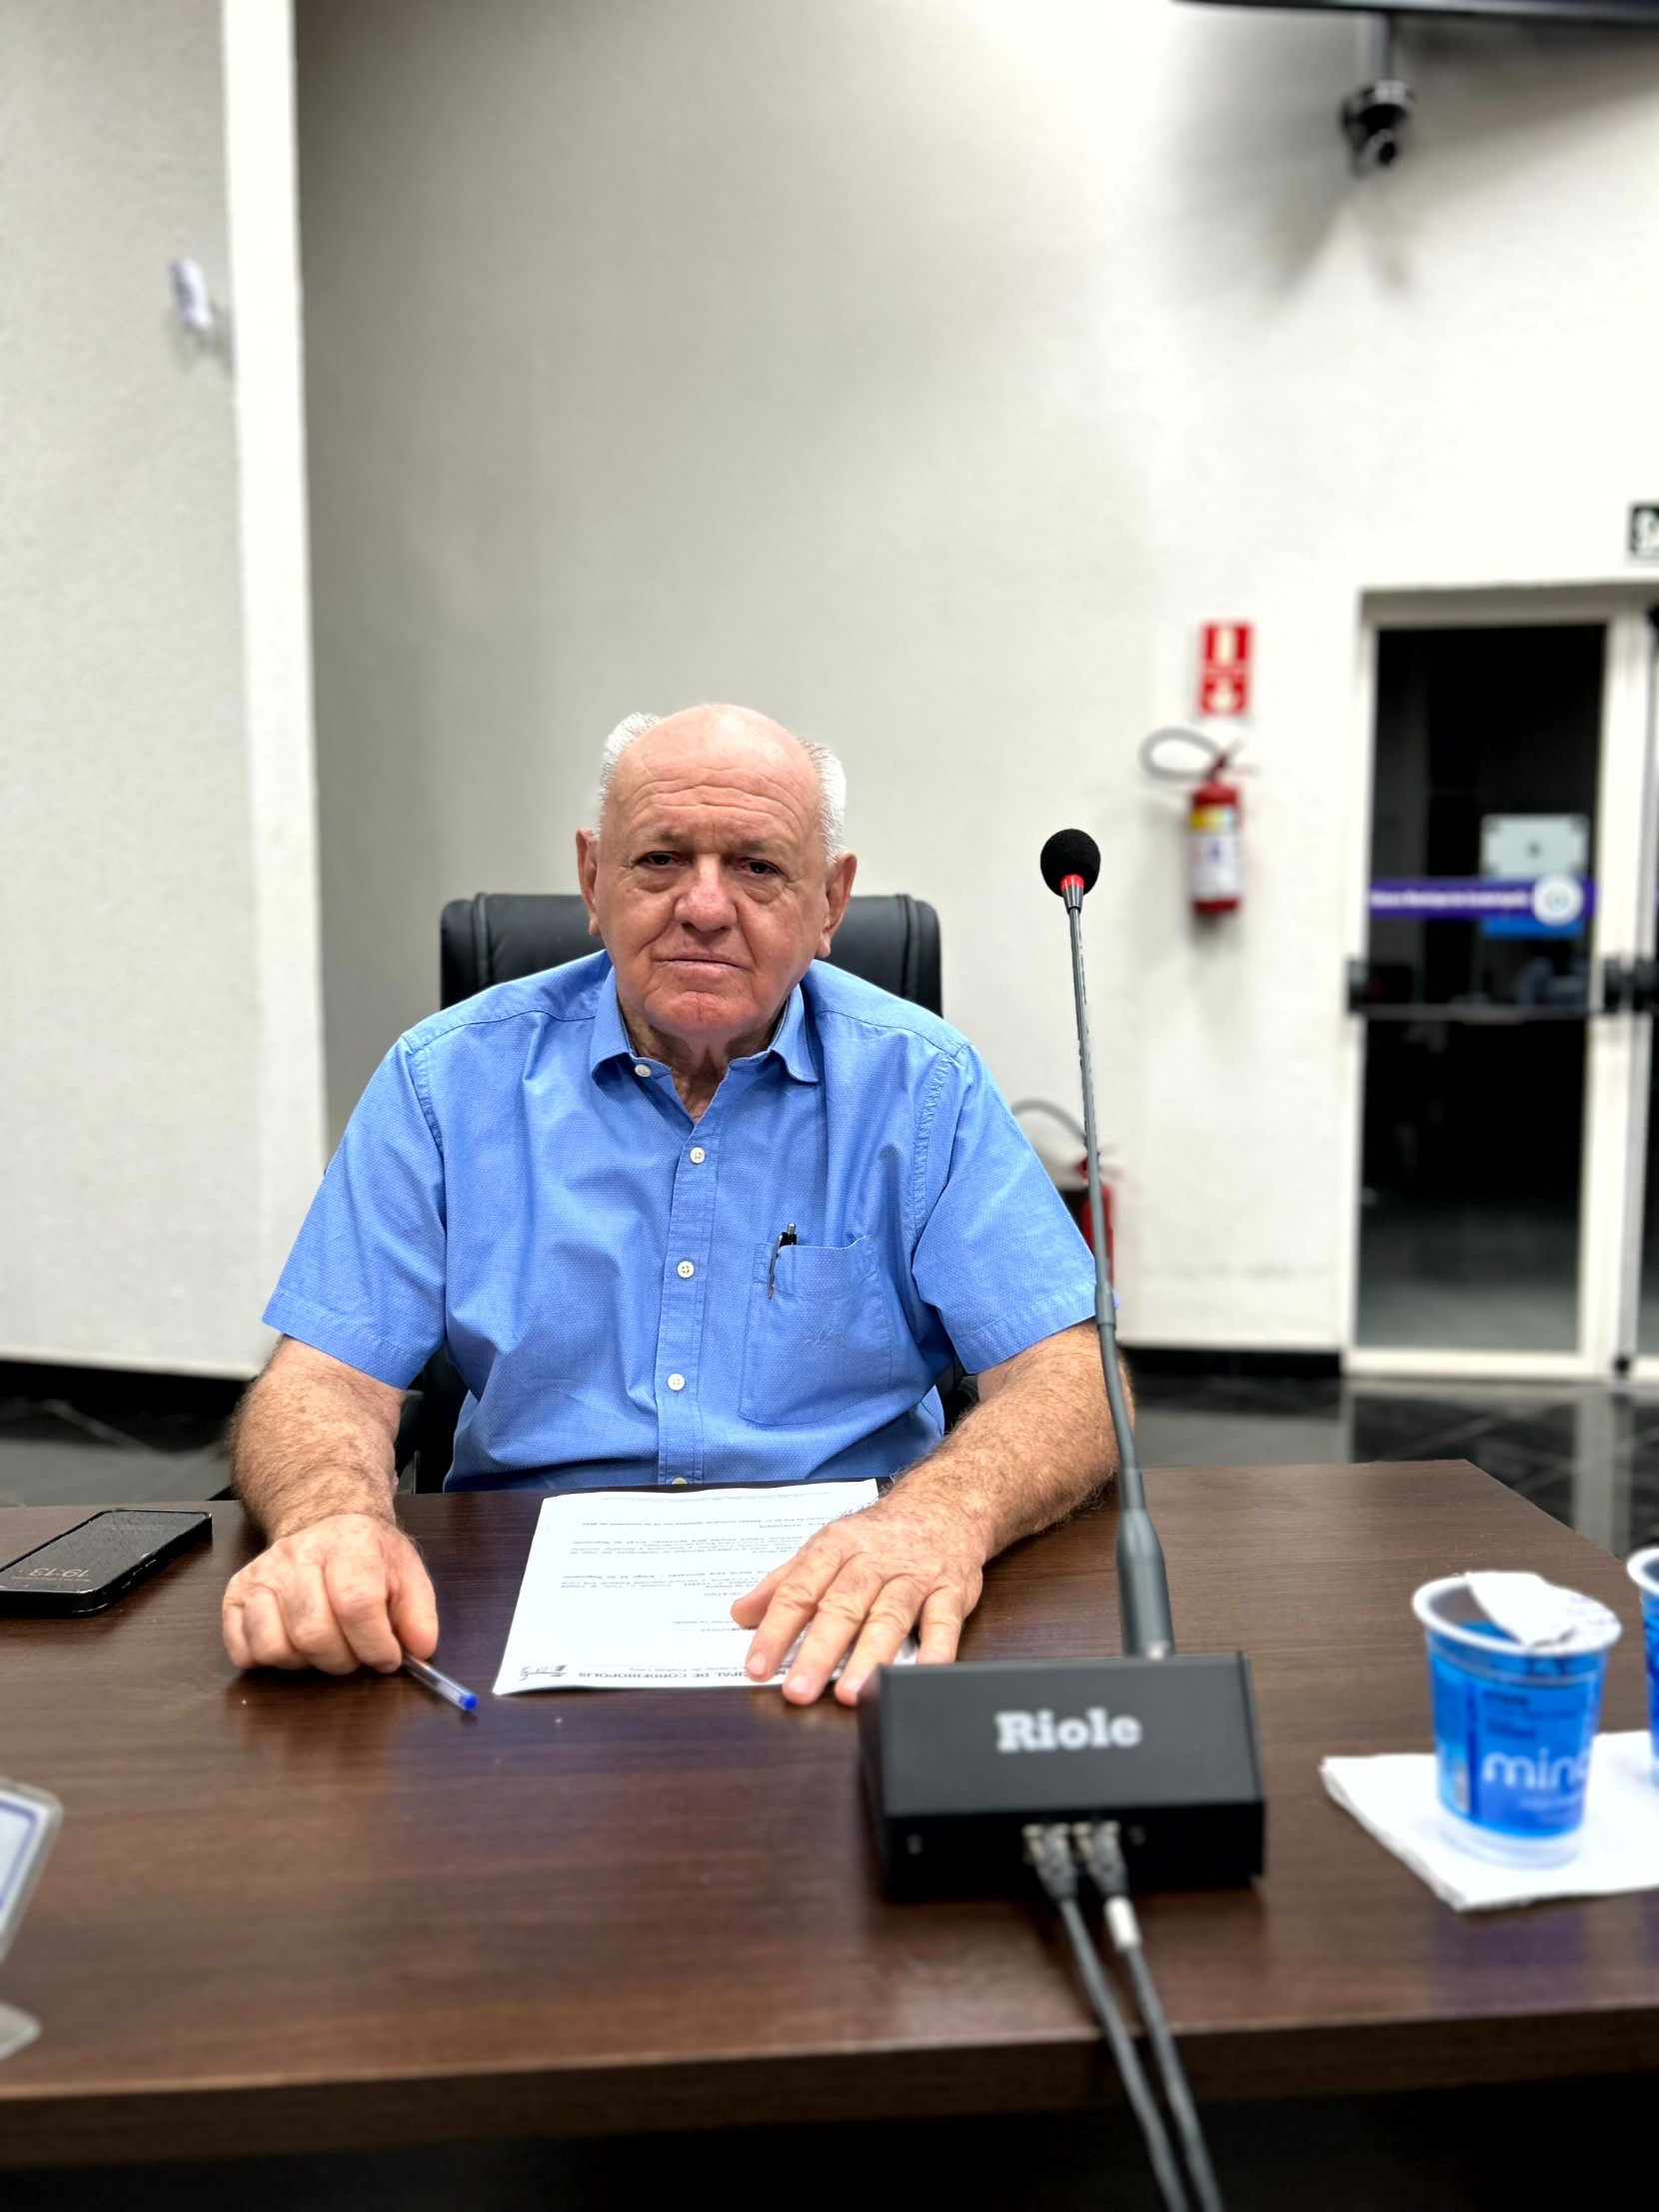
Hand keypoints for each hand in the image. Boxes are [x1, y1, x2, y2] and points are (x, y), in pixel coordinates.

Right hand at [221, 1512, 437, 1675]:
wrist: (327, 1526)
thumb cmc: (368, 1558)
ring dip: (305, 1663)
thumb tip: (419, 1651)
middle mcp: (297, 1554)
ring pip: (274, 1647)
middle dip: (343, 1660)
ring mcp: (260, 1574)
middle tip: (356, 1653)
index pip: (356, 1604)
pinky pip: (242, 1651)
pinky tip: (293, 1643)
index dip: (374, 1644)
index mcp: (348, 1544)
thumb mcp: (407, 1575)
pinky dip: (269, 1660)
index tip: (387, 1658)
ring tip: (324, 1646)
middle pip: (313, 1633)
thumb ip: (419, 1615)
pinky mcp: (235, 1594)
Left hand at [730, 1489, 987, 1706]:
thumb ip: (784, 1583)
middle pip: (842, 1606)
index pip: (799, 1590)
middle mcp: (873, 1562)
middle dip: (818, 1650)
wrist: (943, 1505)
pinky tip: (923, 1677)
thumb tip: (741, 1614)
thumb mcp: (826, 1548)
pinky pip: (944, 1624)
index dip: (775, 1630)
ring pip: (889, 1616)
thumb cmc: (878, 1536)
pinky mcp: (950, 1592)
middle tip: (799, 1690)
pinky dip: (936, 1651)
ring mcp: (913, 1577)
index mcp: (835, 1548)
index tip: (757, 1666)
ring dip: (870, 1656)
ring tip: (852, 1694)